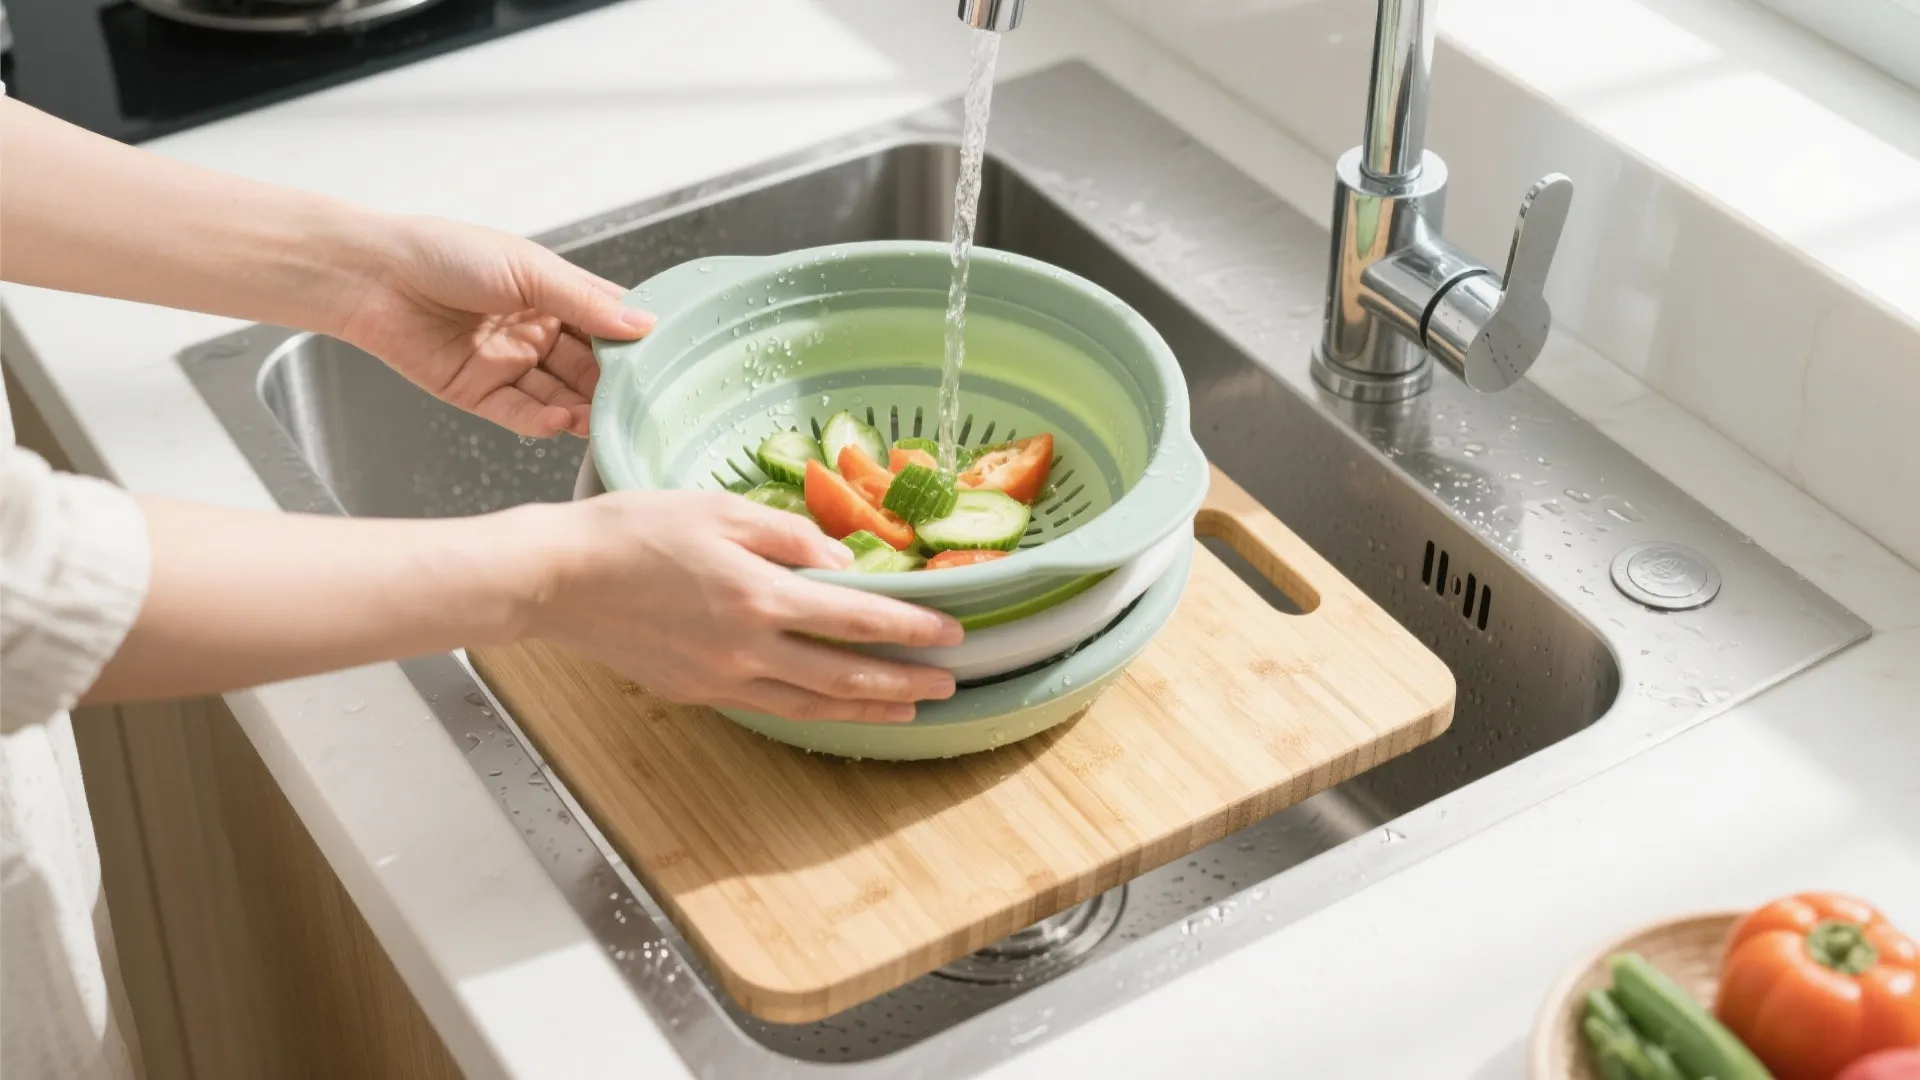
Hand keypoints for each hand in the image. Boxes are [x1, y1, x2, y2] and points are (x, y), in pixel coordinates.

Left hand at [335, 216, 655, 438]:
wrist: (372, 276)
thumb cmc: (445, 254)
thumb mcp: (530, 270)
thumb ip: (587, 303)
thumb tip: (644, 325)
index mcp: (552, 294)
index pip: (607, 321)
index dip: (634, 340)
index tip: (666, 359)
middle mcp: (535, 331)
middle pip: (589, 366)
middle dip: (612, 385)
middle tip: (638, 402)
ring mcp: (509, 364)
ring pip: (560, 395)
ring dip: (582, 408)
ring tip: (602, 418)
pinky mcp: (479, 394)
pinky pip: (521, 414)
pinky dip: (544, 420)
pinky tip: (562, 419)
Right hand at [526, 492, 963, 723]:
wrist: (558, 578)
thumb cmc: (633, 530)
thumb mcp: (719, 509)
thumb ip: (790, 535)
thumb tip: (844, 564)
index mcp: (759, 594)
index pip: (857, 618)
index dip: (912, 628)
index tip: (953, 634)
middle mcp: (748, 647)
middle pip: (845, 675)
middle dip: (904, 682)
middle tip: (949, 685)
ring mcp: (721, 677)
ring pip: (811, 703)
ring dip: (866, 708)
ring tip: (907, 710)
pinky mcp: (696, 691)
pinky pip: (770, 705)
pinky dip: (813, 709)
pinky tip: (831, 704)